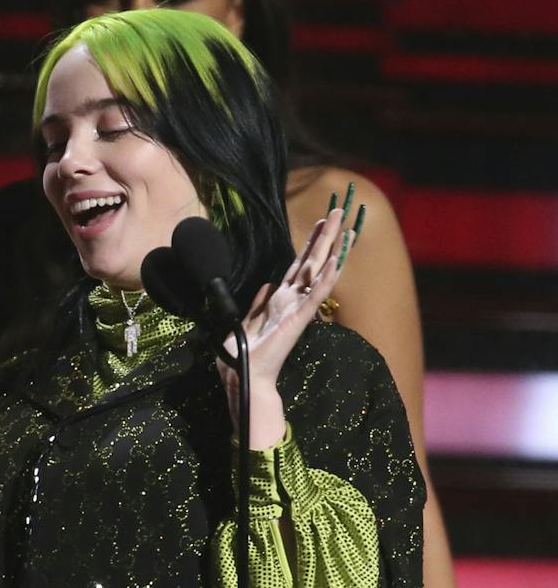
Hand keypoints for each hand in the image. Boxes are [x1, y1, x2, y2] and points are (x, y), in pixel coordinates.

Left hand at [217, 202, 358, 444]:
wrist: (244, 377)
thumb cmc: (243, 354)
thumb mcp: (245, 321)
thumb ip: (256, 303)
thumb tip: (266, 285)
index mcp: (280, 300)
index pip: (299, 265)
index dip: (310, 243)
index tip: (320, 221)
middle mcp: (293, 301)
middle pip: (313, 262)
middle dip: (325, 236)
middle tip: (339, 211)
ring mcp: (299, 309)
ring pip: (319, 273)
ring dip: (332, 250)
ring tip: (345, 227)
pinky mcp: (299, 319)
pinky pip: (316, 295)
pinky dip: (326, 277)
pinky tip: (337, 259)